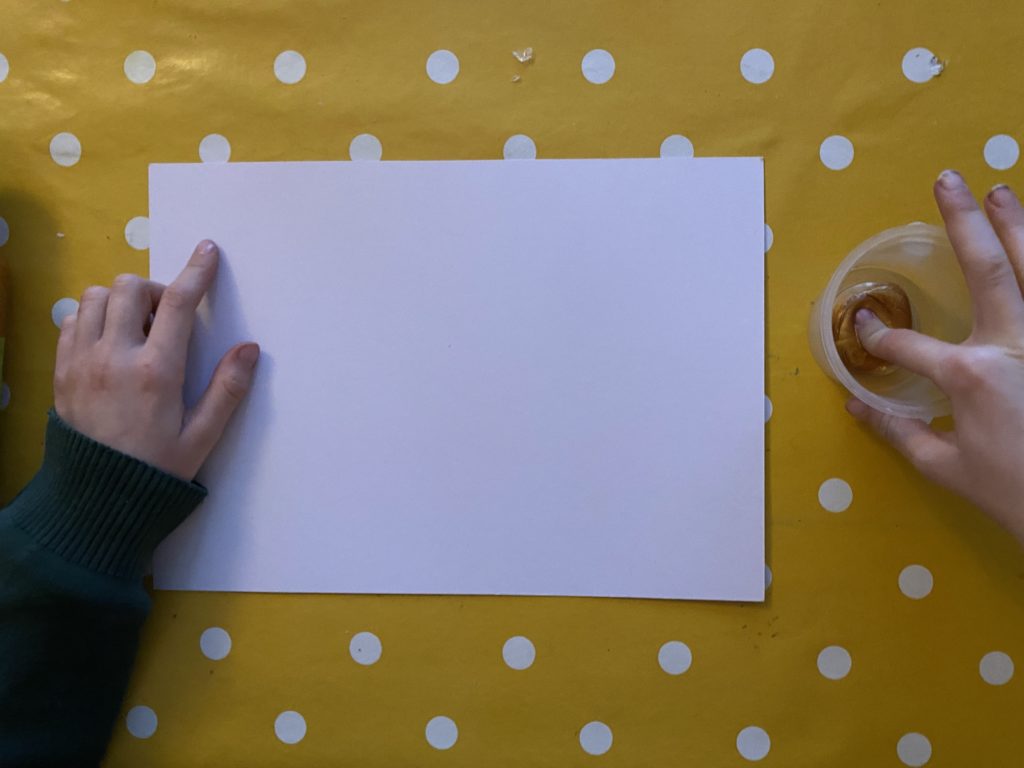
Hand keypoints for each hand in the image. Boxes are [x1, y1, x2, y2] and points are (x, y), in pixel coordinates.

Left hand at [54, 240, 258, 480]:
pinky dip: (93, 317)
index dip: (196, 271)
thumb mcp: (202, 437)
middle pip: (130, 288)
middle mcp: (114, 358)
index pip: (178, 304)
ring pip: (95, 297)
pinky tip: (110, 341)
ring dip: (120, 301)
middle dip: (154, 290)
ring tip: (137, 328)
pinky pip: (71, 320)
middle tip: (167, 317)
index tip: (207, 251)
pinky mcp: (61, 371)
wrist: (97, 500)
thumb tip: (250, 348)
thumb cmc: (157, 470)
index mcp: (156, 373)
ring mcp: (82, 362)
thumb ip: (227, 390)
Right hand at [846, 172, 1023, 543]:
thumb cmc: (1011, 492)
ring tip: (1000, 192)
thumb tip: (856, 406)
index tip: (863, 326)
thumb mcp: (944, 467)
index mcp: (969, 376)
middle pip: (986, 269)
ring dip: (1016, 227)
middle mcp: (1013, 347)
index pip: (907, 345)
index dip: (877, 334)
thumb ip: (898, 431)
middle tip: (949, 181)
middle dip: (963, 222)